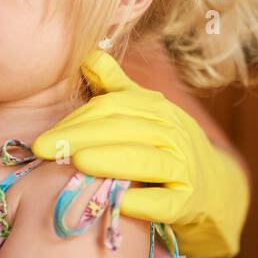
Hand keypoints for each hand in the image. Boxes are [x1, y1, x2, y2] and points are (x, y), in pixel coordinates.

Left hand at [31, 50, 249, 257]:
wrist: (213, 186)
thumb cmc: (165, 146)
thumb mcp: (144, 112)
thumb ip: (115, 87)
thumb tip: (88, 55)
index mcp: (156, 109)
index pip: (112, 107)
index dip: (76, 119)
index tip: (44, 136)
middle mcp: (172, 133)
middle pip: (123, 130)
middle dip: (80, 136)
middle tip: (43, 149)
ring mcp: (183, 168)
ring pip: (146, 161)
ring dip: (111, 160)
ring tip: (79, 162)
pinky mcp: (188, 202)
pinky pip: (165, 202)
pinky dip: (143, 201)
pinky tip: (118, 201)